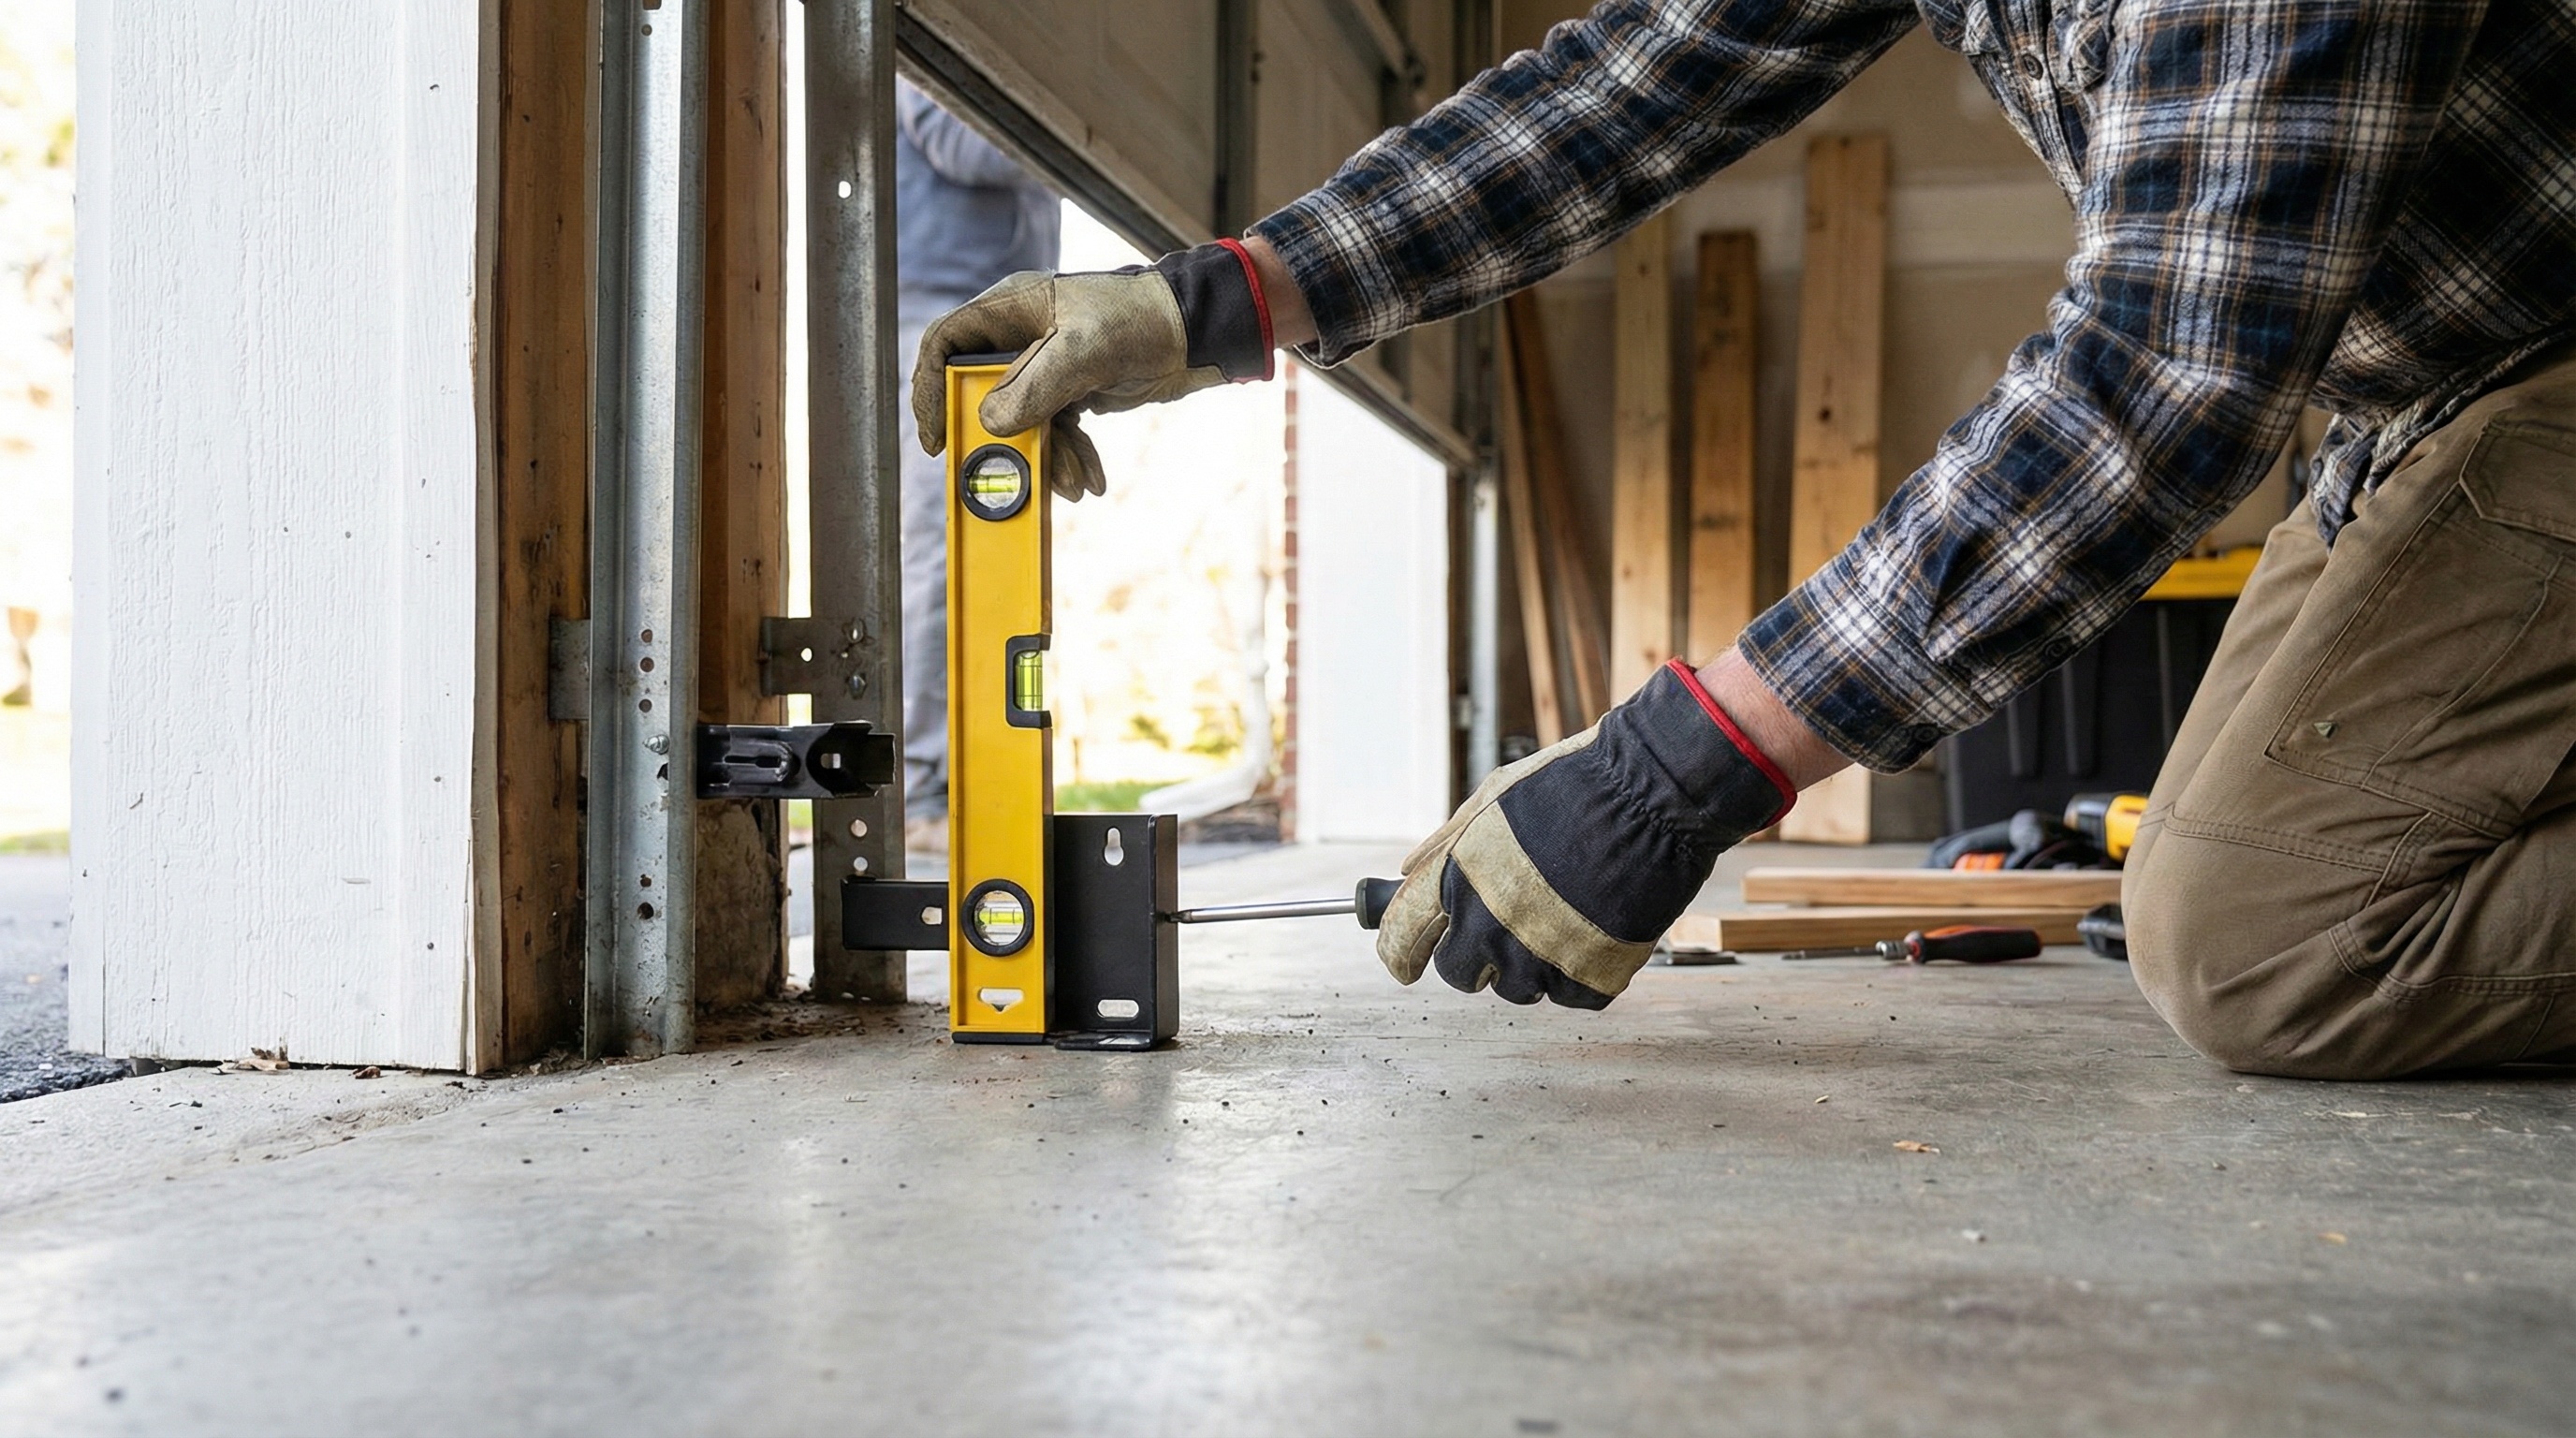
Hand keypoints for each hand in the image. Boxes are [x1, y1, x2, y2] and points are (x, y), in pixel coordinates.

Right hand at [911, 241, 1275, 499]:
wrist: (1197, 334)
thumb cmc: (1143, 320)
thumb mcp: (1086, 352)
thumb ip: (1034, 386)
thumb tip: (990, 423)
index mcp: (1011, 309)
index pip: (946, 345)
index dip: (931, 390)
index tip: (938, 439)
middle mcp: (1020, 335)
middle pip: (982, 395)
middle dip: (1002, 441)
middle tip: (1009, 476)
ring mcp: (1045, 365)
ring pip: (1021, 423)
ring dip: (1046, 459)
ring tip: (1075, 485)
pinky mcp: (1069, 390)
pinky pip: (1053, 431)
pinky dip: (1069, 457)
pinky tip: (1090, 479)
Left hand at [1375, 660, 1796, 1007]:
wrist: (1654, 794)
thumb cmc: (1574, 784)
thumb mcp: (1492, 797)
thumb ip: (1445, 844)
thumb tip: (1404, 874)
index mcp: (1457, 881)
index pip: (1402, 942)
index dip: (1401, 954)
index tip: (1405, 962)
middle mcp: (1490, 927)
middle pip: (1459, 975)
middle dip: (1475, 955)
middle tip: (1507, 923)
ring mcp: (1541, 958)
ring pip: (1517, 989)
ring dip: (1531, 962)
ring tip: (1564, 911)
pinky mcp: (1591, 979)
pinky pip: (1569, 995)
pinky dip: (1579, 971)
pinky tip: (1595, 927)